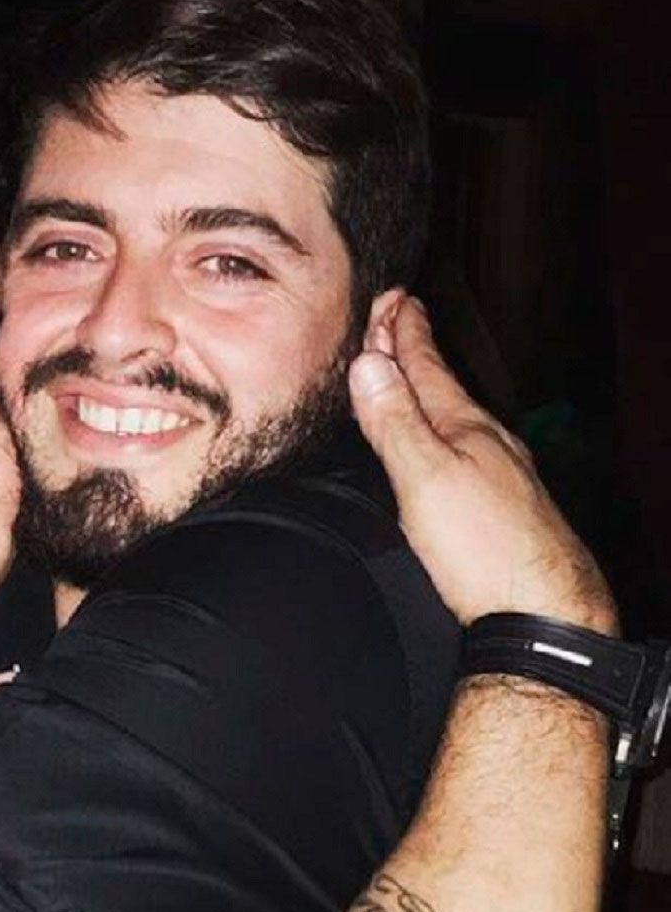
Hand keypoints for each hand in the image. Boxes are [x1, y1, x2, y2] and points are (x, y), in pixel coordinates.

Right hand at [349, 296, 615, 633]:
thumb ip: (394, 423)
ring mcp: (501, 475)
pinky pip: (464, 448)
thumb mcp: (425, 479)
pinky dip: (441, 429)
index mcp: (465, 429)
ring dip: (427, 390)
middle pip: (442, 387)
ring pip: (455, 418)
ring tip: (410, 372)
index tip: (392, 299)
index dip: (403, 333)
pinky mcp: (502, 507)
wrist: (543, 613)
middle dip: (415, 351)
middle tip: (398, 316)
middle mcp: (487, 444)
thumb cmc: (483, 550)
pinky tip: (440, 445)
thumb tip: (367, 366)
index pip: (426, 368)